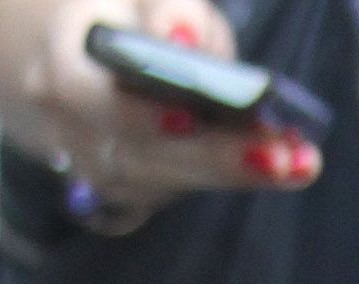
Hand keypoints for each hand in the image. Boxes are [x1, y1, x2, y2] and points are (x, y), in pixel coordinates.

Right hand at [0, 0, 322, 217]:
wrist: (98, 56)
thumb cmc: (128, 16)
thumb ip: (168, 10)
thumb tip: (183, 40)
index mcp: (60, 66)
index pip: (80, 92)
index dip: (131, 111)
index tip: (185, 116)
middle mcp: (72, 128)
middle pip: (140, 152)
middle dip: (212, 154)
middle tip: (275, 153)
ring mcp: (102, 169)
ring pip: (170, 179)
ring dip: (238, 169)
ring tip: (298, 160)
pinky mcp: (136, 191)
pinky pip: (188, 187)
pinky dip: (240, 173)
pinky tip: (293, 164)